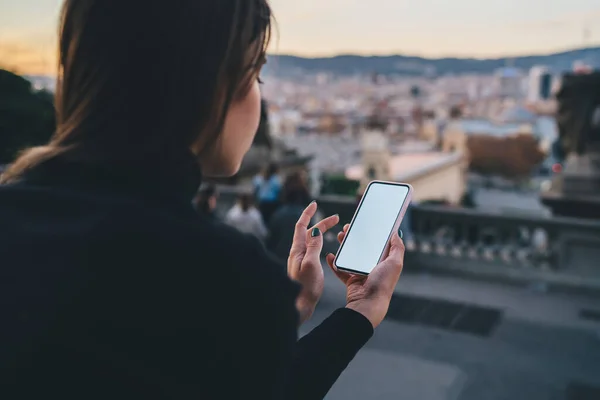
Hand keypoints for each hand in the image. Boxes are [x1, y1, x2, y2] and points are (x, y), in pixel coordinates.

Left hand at [288, 201, 338, 323]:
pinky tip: (328, 248)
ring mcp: (302, 261)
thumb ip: (313, 247)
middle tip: (337, 218)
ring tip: (335, 229)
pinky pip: (314, 251)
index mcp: (298, 250)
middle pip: (310, 232)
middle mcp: (298, 253)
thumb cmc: (305, 287)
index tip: (315, 204)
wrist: (300, 306)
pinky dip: (322, 244)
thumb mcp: (311, 264)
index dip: (308, 214)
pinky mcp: (306, 268)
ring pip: (312, 241)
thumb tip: (316, 230)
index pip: (301, 226)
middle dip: (322, 222)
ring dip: (323, 232)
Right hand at [325, 224, 404, 328]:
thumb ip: (397, 248)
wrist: (368, 303)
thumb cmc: (383, 284)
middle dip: (355, 236)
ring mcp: (361, 272)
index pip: (377, 243)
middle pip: (362, 247)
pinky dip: (334, 263)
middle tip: (348, 227)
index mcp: (384, 261)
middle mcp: (373, 266)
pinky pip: (340, 269)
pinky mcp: (350, 279)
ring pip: (350, 255)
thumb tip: (396, 233)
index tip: (365, 222)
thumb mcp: (395, 263)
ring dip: (344, 245)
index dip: (372, 232)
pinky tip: (331, 255)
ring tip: (339, 236)